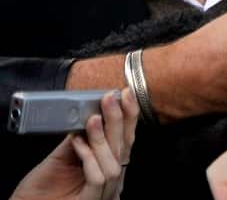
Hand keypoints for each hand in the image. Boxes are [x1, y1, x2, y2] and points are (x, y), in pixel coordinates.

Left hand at [11, 88, 139, 199]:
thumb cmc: (39, 191)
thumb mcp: (61, 158)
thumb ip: (78, 139)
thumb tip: (89, 112)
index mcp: (106, 168)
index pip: (124, 139)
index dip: (128, 116)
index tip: (124, 95)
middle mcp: (110, 182)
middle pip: (124, 148)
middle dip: (119, 120)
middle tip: (110, 99)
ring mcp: (103, 193)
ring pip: (114, 163)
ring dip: (102, 138)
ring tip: (92, 120)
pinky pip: (98, 177)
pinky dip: (90, 157)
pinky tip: (78, 143)